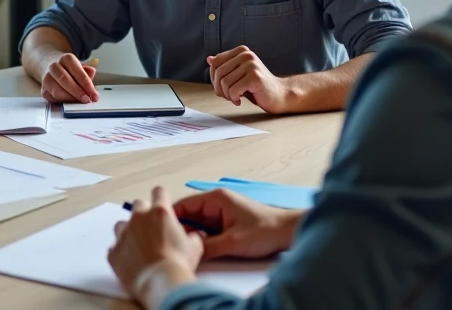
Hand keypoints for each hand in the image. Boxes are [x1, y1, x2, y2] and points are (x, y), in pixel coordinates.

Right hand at [40, 52, 98, 102]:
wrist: (52, 68)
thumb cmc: (69, 70)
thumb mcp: (80, 67)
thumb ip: (87, 72)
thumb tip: (92, 73)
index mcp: (66, 59)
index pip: (77, 71)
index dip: (87, 85)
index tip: (94, 95)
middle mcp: (54, 67)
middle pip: (65, 80)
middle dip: (77, 92)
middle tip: (87, 100)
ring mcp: (47, 78)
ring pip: (57, 91)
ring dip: (70, 98)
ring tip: (79, 102)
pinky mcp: (43, 90)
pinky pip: (52, 98)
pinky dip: (62, 102)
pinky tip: (70, 102)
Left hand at [108, 187, 202, 305]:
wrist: (160, 283)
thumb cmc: (179, 263)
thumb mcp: (194, 247)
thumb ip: (193, 236)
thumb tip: (196, 235)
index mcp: (160, 212)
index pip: (158, 192)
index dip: (161, 198)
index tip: (162, 207)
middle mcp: (139, 218)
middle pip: (138, 205)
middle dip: (144, 214)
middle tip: (152, 229)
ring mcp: (124, 233)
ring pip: (122, 224)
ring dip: (129, 231)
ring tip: (138, 247)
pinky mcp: (113, 251)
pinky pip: (114, 247)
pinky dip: (121, 252)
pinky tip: (130, 262)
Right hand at [173, 188, 300, 259]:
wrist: (288, 233)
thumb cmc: (266, 230)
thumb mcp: (233, 242)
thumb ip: (208, 246)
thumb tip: (189, 252)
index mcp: (216, 198)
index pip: (183, 205)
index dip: (171, 218)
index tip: (162, 231)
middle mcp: (217, 203)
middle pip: (189, 215)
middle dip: (182, 230)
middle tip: (175, 244)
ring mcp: (222, 213)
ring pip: (198, 224)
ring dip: (194, 236)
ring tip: (186, 248)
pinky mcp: (228, 224)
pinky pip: (208, 230)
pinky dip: (203, 239)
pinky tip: (201, 249)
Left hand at [208, 47, 295, 113]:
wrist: (280, 95)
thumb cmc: (257, 86)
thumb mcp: (238, 74)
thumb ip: (225, 66)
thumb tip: (209, 59)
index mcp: (241, 51)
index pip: (216, 62)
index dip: (214, 78)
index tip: (222, 88)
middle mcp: (247, 55)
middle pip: (219, 72)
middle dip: (219, 88)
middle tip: (228, 96)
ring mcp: (252, 65)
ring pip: (225, 82)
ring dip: (227, 95)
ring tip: (236, 98)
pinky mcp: (255, 77)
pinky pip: (234, 90)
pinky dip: (234, 98)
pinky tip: (240, 100)